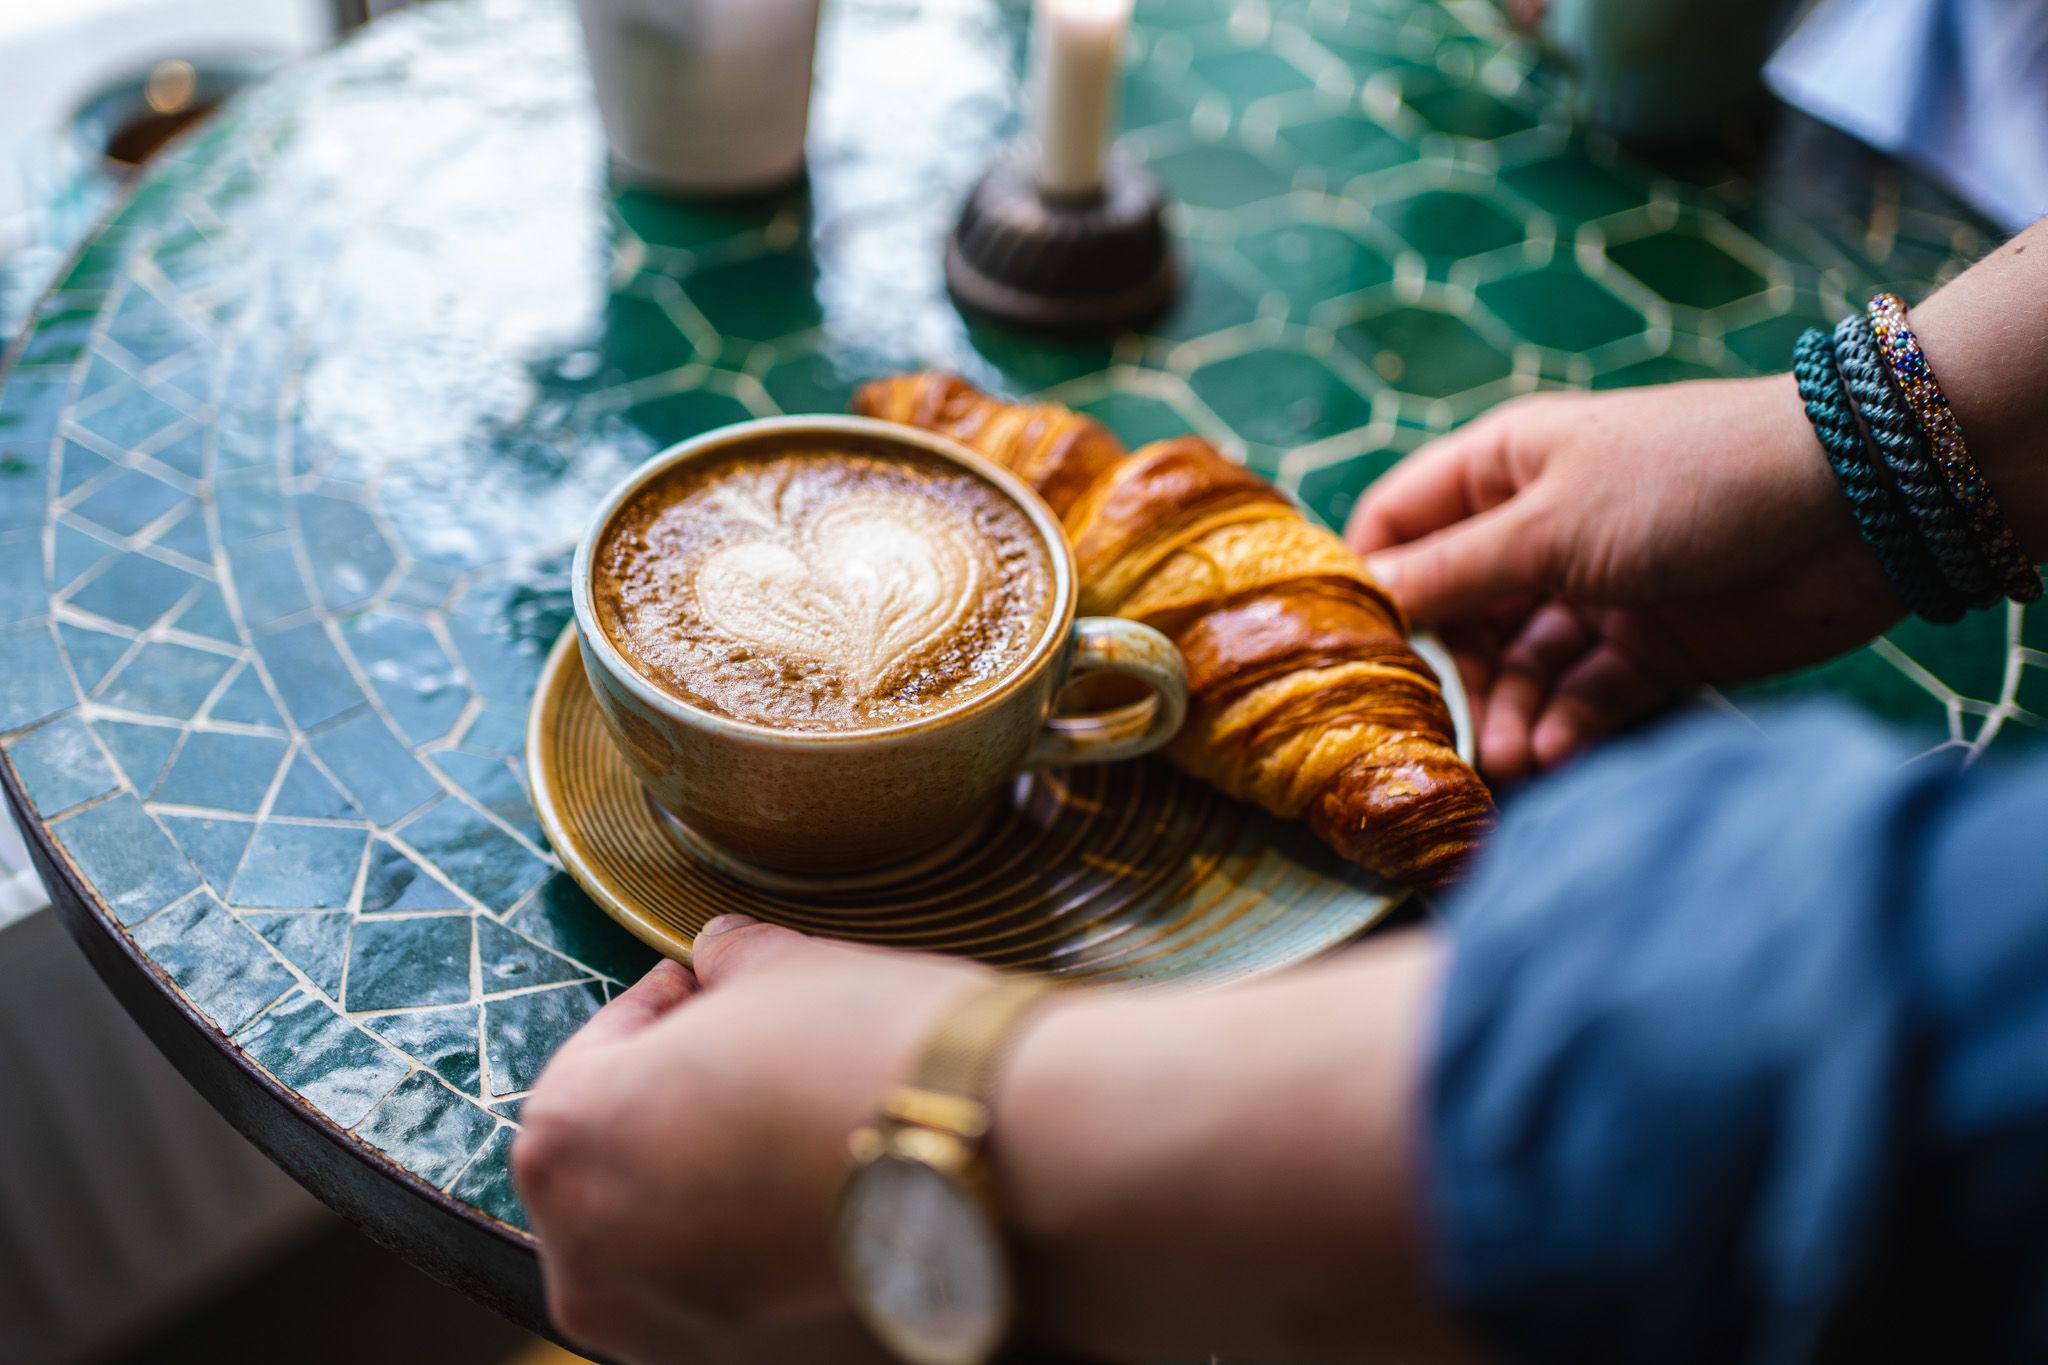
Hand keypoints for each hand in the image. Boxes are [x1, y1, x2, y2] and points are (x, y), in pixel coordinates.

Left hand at [513, 916, 993, 1364]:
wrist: (1006, 1165)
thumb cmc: (880, 1058)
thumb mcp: (788, 967)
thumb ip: (729, 963)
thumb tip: (725, 956)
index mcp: (570, 1142)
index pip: (600, 1051)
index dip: (669, 1006)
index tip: (712, 990)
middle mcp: (593, 1262)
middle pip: (627, 1162)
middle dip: (687, 1109)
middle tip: (765, 1062)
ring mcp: (668, 1338)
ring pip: (677, 1245)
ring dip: (725, 1191)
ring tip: (810, 1138)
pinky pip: (739, 1305)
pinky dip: (772, 1258)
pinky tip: (840, 1202)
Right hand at [1346, 376, 1901, 780]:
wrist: (1855, 505)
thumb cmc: (1685, 482)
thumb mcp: (1549, 525)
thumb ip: (1453, 574)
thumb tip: (1359, 602)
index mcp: (1503, 470)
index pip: (1400, 527)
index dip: (1371, 587)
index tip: (1347, 654)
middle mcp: (1539, 529)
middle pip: (1458, 616)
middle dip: (1452, 675)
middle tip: (1446, 731)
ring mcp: (1595, 591)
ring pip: (1522, 667)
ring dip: (1513, 713)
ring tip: (1516, 759)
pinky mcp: (1650, 647)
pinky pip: (1585, 694)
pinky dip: (1568, 725)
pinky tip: (1558, 755)